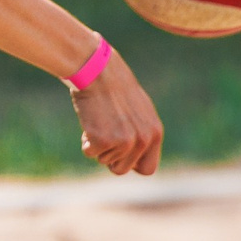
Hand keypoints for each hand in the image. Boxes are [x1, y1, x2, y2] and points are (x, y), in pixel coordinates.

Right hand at [70, 49, 162, 174]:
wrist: (98, 71)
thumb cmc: (115, 87)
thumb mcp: (139, 110)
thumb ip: (143, 132)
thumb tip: (139, 154)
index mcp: (155, 133)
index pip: (147, 169)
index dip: (131, 164)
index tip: (121, 153)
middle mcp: (143, 140)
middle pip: (121, 169)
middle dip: (110, 156)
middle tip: (105, 133)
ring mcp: (124, 141)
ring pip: (104, 161)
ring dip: (98, 145)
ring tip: (100, 121)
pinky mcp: (103, 140)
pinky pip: (89, 153)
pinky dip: (86, 141)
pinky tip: (90, 121)